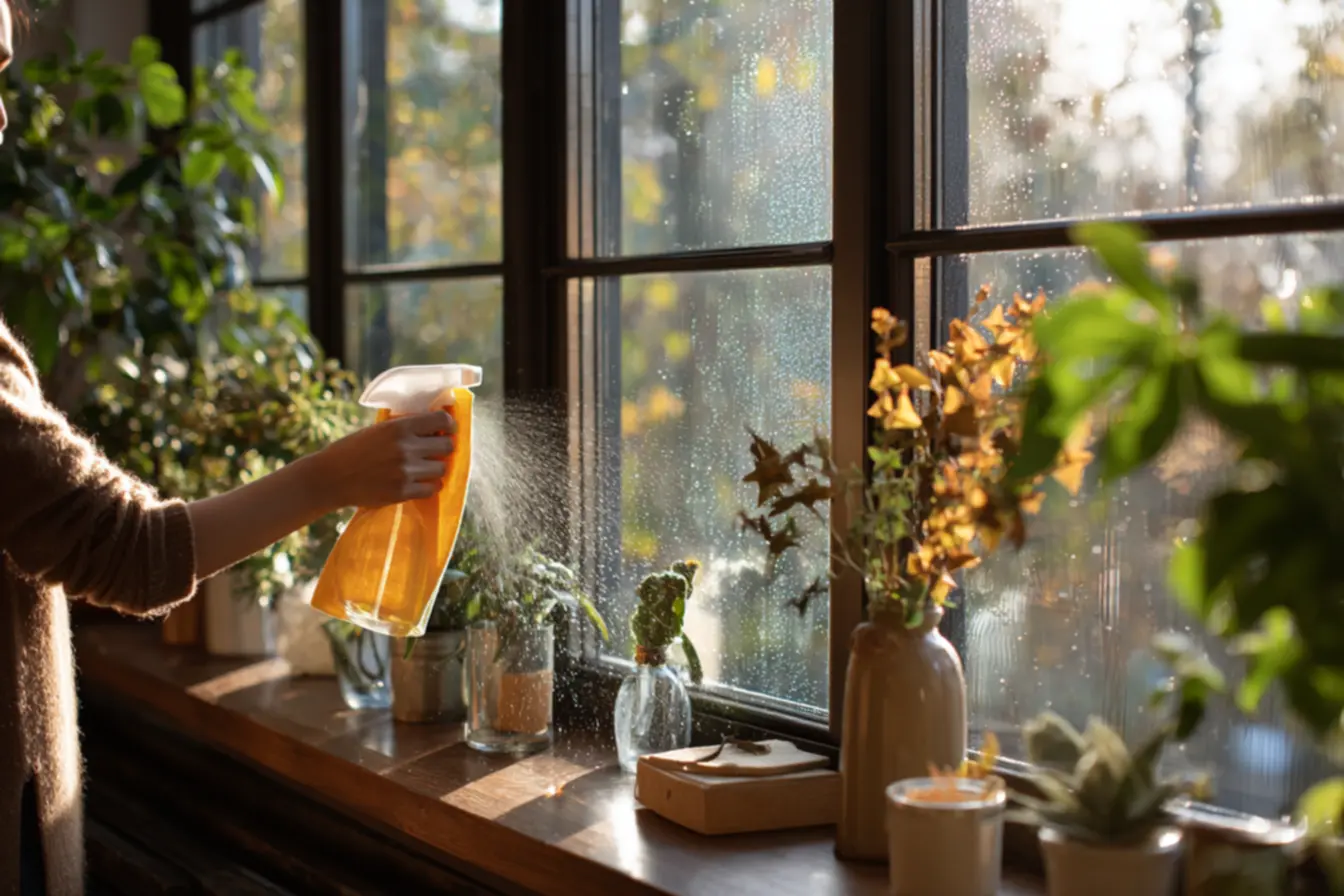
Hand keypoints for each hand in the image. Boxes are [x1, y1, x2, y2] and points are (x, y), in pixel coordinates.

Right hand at [308, 411, 457, 509]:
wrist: (331, 477)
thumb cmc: (353, 449)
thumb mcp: (379, 429)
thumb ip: (406, 427)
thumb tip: (436, 426)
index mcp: (400, 427)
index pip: (442, 419)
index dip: (448, 424)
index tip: (446, 429)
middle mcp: (406, 448)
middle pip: (448, 445)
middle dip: (443, 448)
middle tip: (434, 451)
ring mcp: (406, 471)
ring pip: (442, 469)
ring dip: (435, 468)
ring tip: (422, 468)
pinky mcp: (403, 492)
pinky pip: (432, 488)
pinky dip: (428, 486)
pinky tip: (417, 482)